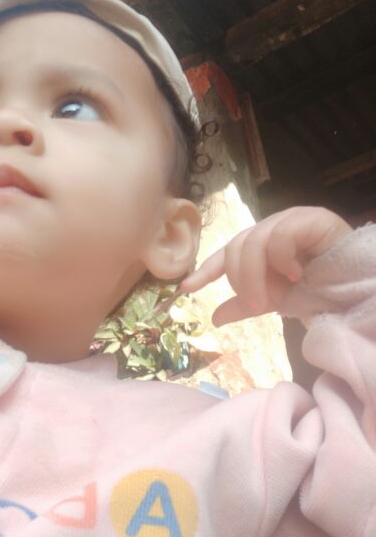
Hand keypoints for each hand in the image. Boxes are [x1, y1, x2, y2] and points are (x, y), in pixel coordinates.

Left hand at [179, 206, 351, 326]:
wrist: (351, 285)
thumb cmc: (315, 288)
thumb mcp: (275, 300)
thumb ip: (245, 305)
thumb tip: (213, 318)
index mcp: (257, 246)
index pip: (224, 255)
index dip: (204, 270)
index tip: (185, 289)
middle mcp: (268, 229)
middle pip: (236, 249)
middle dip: (240, 281)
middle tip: (254, 305)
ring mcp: (287, 220)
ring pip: (252, 243)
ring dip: (257, 276)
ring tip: (275, 294)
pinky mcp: (308, 218)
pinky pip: (278, 236)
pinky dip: (282, 260)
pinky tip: (297, 272)